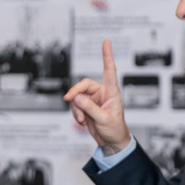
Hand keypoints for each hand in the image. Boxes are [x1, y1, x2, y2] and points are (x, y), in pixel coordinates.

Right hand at [63, 40, 129, 154]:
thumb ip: (90, 108)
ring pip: (77, 97)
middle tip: (69, 99)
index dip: (107, 56)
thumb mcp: (103, 119)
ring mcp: (93, 100)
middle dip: (75, 93)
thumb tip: (77, 97)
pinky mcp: (86, 107)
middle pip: (84, 85)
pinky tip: (82, 121)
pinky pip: (75, 105)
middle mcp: (102, 93)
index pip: (109, 70)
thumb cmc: (115, 130)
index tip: (106, 42)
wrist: (111, 142)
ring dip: (76, 108)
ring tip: (82, 119)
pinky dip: (75, 113)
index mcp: (112, 92)